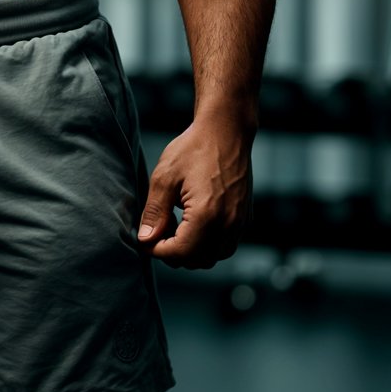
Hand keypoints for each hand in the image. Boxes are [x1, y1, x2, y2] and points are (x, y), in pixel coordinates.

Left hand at [136, 114, 252, 268]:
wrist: (226, 131)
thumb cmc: (193, 149)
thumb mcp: (164, 177)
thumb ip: (154, 212)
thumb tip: (145, 239)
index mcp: (207, 216)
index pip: (180, 253)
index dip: (157, 251)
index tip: (145, 238)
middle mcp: (229, 225)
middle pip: (197, 260)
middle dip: (174, 252)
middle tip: (159, 229)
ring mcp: (240, 223)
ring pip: (213, 256)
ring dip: (192, 250)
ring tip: (175, 225)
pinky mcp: (245, 218)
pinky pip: (225, 245)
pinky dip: (207, 243)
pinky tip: (192, 221)